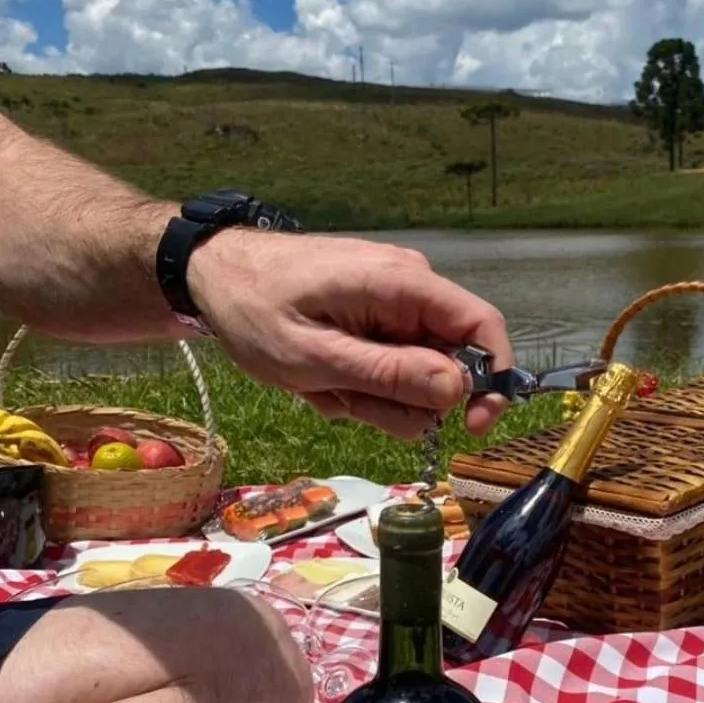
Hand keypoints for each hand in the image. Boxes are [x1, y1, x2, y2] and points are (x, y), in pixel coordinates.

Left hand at [187, 230, 513, 439]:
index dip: (492, 382)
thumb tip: (458, 388)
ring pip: (418, 377)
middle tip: (344, 399)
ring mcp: (395, 305)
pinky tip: (322, 378)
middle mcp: (411, 289)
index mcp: (403, 284)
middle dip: (401, 400)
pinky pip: (392, 368)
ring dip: (373, 398)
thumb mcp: (316, 356)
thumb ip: (388, 373)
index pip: (483, 326)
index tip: (471, 427)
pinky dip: (361, 386)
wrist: (212, 275)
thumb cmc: (254, 310)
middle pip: (448, 365)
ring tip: (324, 386)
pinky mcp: (379, 319)